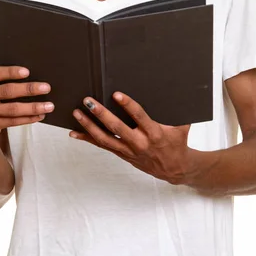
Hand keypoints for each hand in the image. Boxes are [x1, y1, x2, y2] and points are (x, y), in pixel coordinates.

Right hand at [0, 66, 53, 144]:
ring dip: (33, 107)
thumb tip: (33, 77)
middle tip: (46, 88)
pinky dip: (28, 118)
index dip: (10, 72)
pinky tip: (39, 115)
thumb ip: (2, 80)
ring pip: (12, 109)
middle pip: (6, 91)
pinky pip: (12, 121)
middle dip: (29, 89)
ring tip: (48, 106)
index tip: (27, 72)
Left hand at [70, 92, 191, 184]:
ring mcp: (129, 150)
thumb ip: (176, 109)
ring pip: (105, 139)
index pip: (139, 117)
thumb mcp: (181, 125)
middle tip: (89, 102)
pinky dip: (87, 139)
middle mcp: (139, 142)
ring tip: (77, 113)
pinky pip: (102, 146)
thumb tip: (173, 87)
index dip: (128, 106)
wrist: (174, 168)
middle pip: (117, 128)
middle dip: (101, 114)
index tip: (116, 94)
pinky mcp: (122, 154)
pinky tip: (74, 133)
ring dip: (89, 126)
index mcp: (154, 133)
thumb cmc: (177, 142)